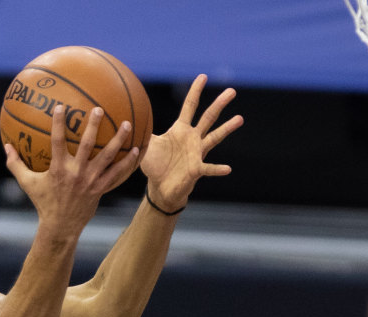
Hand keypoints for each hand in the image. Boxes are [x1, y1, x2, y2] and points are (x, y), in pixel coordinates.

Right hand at [4, 104, 141, 235]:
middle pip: (88, 145)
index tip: (61, 107)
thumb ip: (16, 164)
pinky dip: (127, 162)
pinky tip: (137, 150)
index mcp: (58, 169)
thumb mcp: (27, 184)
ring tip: (127, 124)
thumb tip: (6, 146)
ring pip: (107, 157)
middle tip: (99, 109)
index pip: (57, 141)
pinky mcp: (100, 188)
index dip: (58, 124)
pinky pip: (117, 173)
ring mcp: (90, 180)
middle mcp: (76, 173)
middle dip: (94, 126)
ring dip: (118, 140)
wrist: (60, 226)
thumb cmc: (43, 202)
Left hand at [142, 74, 242, 211]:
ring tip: (240, 118)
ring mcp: (197, 153)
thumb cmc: (155, 165)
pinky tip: (228, 169)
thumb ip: (142, 130)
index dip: (196, 91)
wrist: (160, 187)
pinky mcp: (196, 169)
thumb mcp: (147, 145)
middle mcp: (192, 138)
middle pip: (208, 117)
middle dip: (219, 104)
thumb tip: (128, 116)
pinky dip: (217, 169)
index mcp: (180, 130)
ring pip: (214, 138)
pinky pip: (209, 168)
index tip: (203, 76)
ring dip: (226, 129)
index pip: (190, 106)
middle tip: (232, 90)